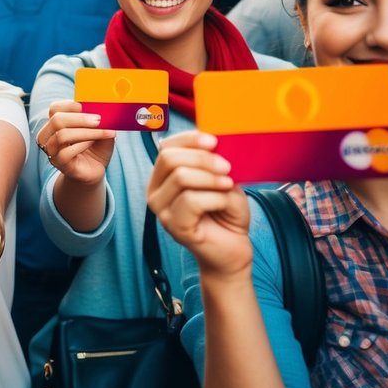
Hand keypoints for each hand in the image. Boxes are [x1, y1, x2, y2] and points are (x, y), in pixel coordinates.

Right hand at [35, 100, 116, 184]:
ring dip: (86, 132)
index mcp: (55, 124)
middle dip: (80, 118)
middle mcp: (48, 136)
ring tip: (103, 132)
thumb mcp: (98, 129)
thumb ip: (97, 118)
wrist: (94, 170)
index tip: (87, 107)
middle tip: (99, 119)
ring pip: (62, 136)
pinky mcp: (60, 164)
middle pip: (57, 120)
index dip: (70, 105)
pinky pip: (66, 152)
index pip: (54, 108)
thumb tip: (103, 107)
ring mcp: (52, 151)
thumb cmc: (95, 147)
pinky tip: (93, 144)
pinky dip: (82, 145)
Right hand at [146, 130, 251, 278]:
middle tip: (227, 167)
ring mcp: (161, 210)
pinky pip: (192, 201)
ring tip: (228, 185)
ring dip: (211, 179)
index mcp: (162, 176)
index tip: (215, 141)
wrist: (233, 249)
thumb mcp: (221, 178)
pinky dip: (215, 198)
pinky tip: (224, 204)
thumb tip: (212, 142)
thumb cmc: (226, 212)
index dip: (189, 139)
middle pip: (169, 159)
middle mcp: (155, 191)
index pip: (166, 147)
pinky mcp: (173, 226)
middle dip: (203, 159)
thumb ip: (212, 162)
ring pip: (181, 177)